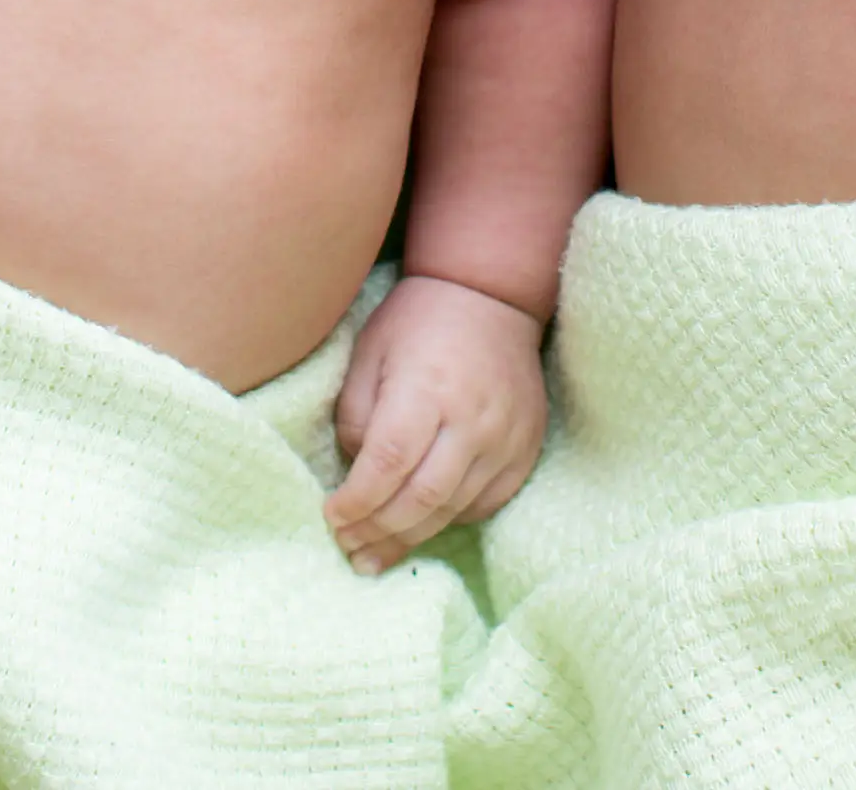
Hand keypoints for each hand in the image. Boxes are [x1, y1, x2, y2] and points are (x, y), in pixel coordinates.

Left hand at [324, 273, 549, 573]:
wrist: (491, 299)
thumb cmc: (417, 323)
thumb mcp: (369, 353)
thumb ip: (356, 414)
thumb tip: (355, 473)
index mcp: (426, 388)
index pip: (388, 462)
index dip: (357, 500)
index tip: (330, 517)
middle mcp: (472, 420)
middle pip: (422, 497)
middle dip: (379, 531)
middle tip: (348, 550)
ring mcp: (505, 439)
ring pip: (453, 509)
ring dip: (409, 539)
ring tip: (374, 557)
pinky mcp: (524, 451)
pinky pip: (484, 504)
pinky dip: (448, 521)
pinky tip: (420, 526)